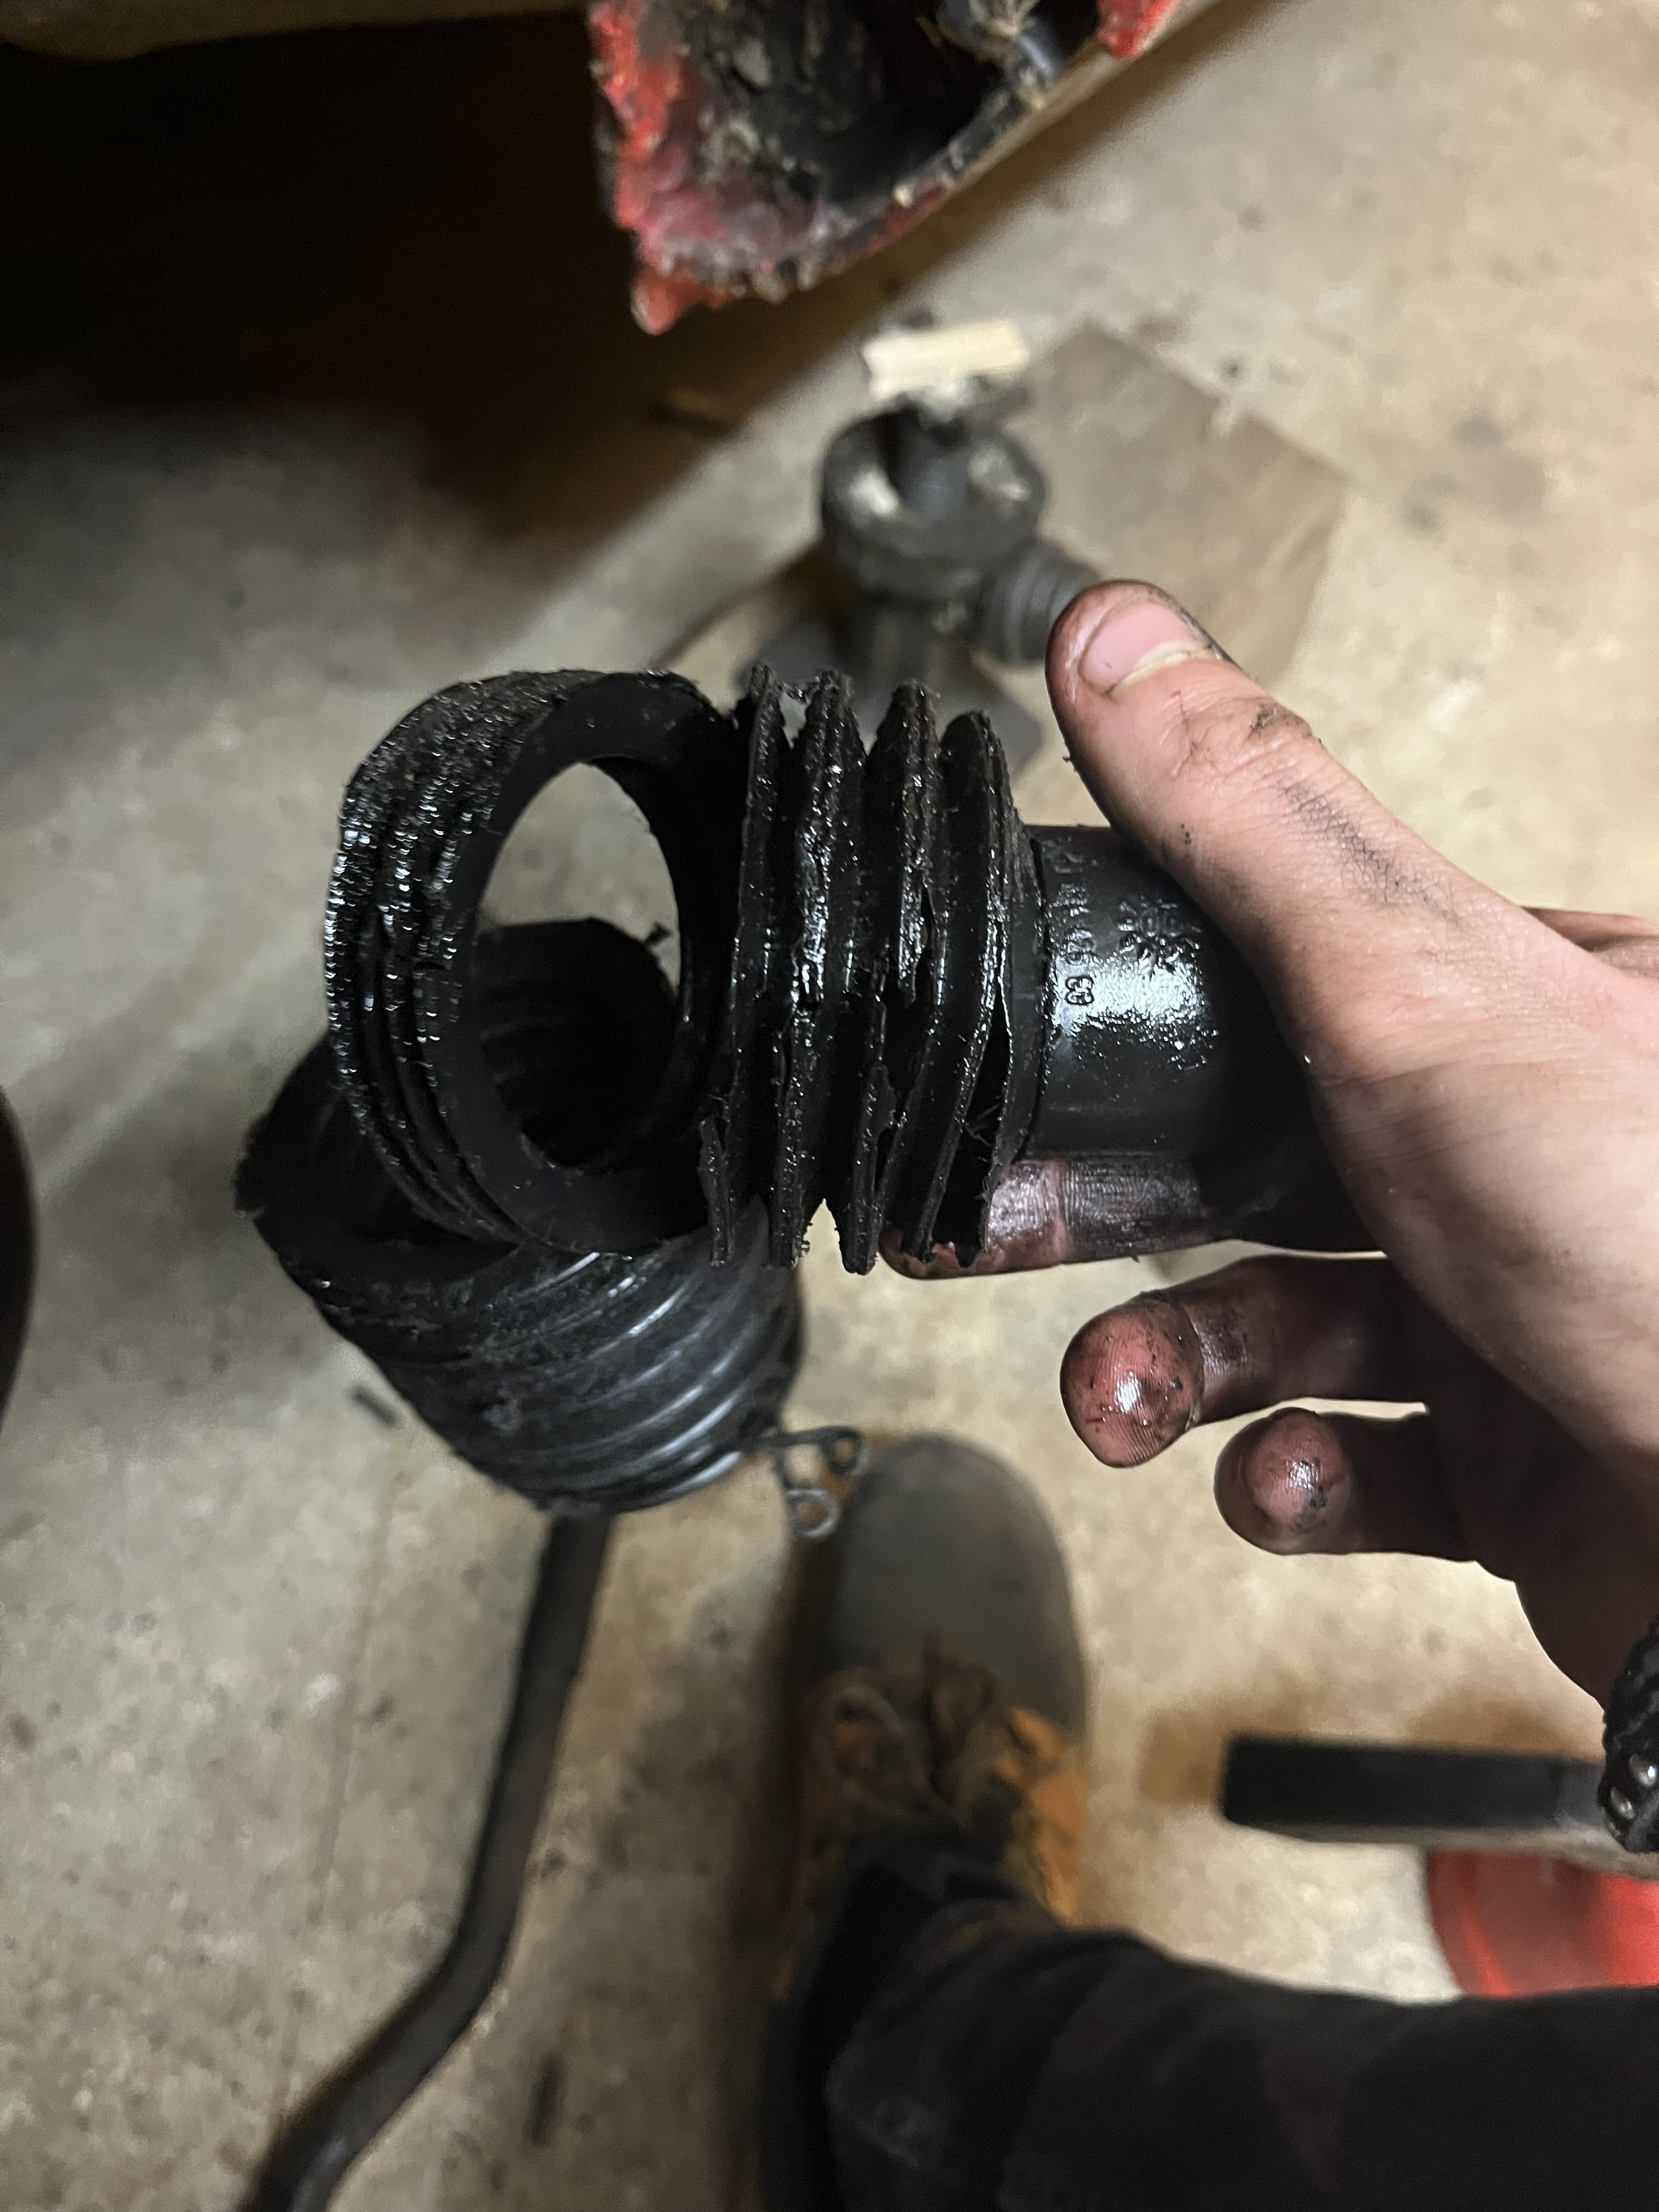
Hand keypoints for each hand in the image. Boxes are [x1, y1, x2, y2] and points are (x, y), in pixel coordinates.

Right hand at [946, 583, 1658, 1701]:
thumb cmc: (1652, 1243)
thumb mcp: (1422, 988)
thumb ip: (1256, 825)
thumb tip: (1116, 638)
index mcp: (1506, 1018)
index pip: (1282, 983)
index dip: (1138, 1025)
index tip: (1031, 1065)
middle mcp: (1511, 1159)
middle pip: (1254, 1168)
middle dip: (1119, 1222)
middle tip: (1005, 1234)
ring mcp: (1509, 1316)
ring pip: (1280, 1329)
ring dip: (1175, 1368)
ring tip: (1129, 1402)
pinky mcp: (1509, 1467)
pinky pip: (1350, 1466)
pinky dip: (1289, 1477)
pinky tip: (1285, 1474)